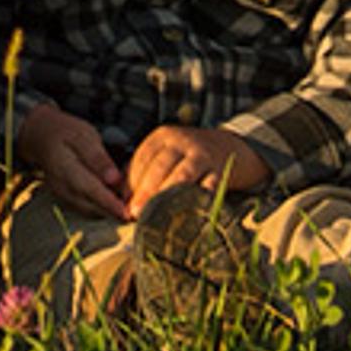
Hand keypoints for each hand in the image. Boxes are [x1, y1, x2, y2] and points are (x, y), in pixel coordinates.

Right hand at [20, 103, 128, 218]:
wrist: (41, 137)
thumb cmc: (65, 133)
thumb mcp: (83, 136)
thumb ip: (98, 158)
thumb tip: (114, 179)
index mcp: (66, 169)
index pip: (92, 191)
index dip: (112, 205)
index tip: (128, 214)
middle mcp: (63, 188)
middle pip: (94, 207)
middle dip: (116, 211)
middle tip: (138, 207)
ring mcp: (64, 196)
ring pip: (92, 211)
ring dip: (110, 210)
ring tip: (128, 199)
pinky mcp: (67, 199)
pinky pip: (87, 209)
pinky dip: (102, 206)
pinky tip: (114, 197)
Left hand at [125, 123, 271, 207]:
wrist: (228, 147)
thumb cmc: (186, 156)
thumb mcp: (164, 154)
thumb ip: (142, 171)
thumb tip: (121, 201)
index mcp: (163, 136)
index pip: (143, 157)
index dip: (131, 181)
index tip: (123, 203)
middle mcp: (182, 141)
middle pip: (160, 165)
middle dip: (146, 190)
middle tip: (135, 212)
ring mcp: (202, 155)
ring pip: (183, 174)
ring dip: (167, 195)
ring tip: (156, 214)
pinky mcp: (220, 170)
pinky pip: (208, 186)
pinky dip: (197, 200)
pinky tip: (187, 214)